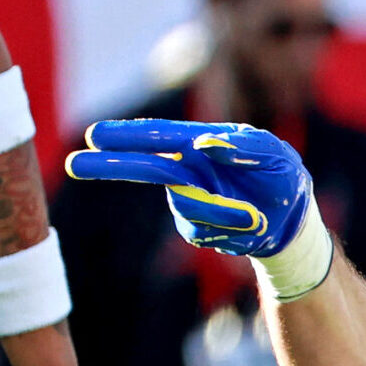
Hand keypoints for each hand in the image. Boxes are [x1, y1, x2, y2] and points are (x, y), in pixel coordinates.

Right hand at [66, 119, 314, 257]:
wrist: (290, 221)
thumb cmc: (284, 178)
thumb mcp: (277, 157)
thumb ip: (245, 146)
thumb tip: (206, 144)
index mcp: (202, 143)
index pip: (160, 136)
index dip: (129, 136)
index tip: (96, 135)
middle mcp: (189, 167)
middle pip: (143, 165)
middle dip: (110, 165)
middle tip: (75, 162)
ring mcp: (189, 196)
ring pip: (184, 205)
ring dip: (218, 211)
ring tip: (251, 214)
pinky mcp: (195, 226)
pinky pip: (197, 230)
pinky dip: (223, 228)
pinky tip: (243, 225)